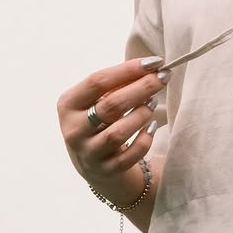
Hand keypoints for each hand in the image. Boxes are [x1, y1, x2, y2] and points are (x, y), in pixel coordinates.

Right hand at [57, 56, 168, 195]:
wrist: (95, 166)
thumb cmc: (100, 122)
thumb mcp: (98, 101)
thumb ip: (118, 84)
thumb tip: (152, 66)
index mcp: (68, 104)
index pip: (97, 81)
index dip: (128, 70)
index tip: (156, 62)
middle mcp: (73, 129)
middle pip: (111, 105)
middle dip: (142, 88)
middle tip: (164, 77)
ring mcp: (88, 153)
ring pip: (118, 132)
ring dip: (142, 114)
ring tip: (154, 103)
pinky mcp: (105, 171)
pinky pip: (129, 155)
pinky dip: (144, 139)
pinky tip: (152, 127)